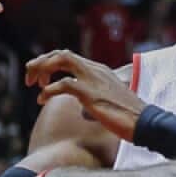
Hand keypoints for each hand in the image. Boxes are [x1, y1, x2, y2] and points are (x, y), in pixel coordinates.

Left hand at [26, 50, 144, 140]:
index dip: (50, 63)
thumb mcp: (109, 101)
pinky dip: (48, 91)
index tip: (41, 79)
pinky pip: (63, 84)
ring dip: (42, 69)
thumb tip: (84, 108)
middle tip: (29, 78)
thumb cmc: (129, 116)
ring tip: (32, 83)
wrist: (145, 122)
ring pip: (61, 60)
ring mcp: (93, 79)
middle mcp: (95, 69)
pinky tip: (41, 99)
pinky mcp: (90, 93)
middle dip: (41, 62)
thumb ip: (96, 97)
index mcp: (98, 70)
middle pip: (61, 54)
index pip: (68, 57)